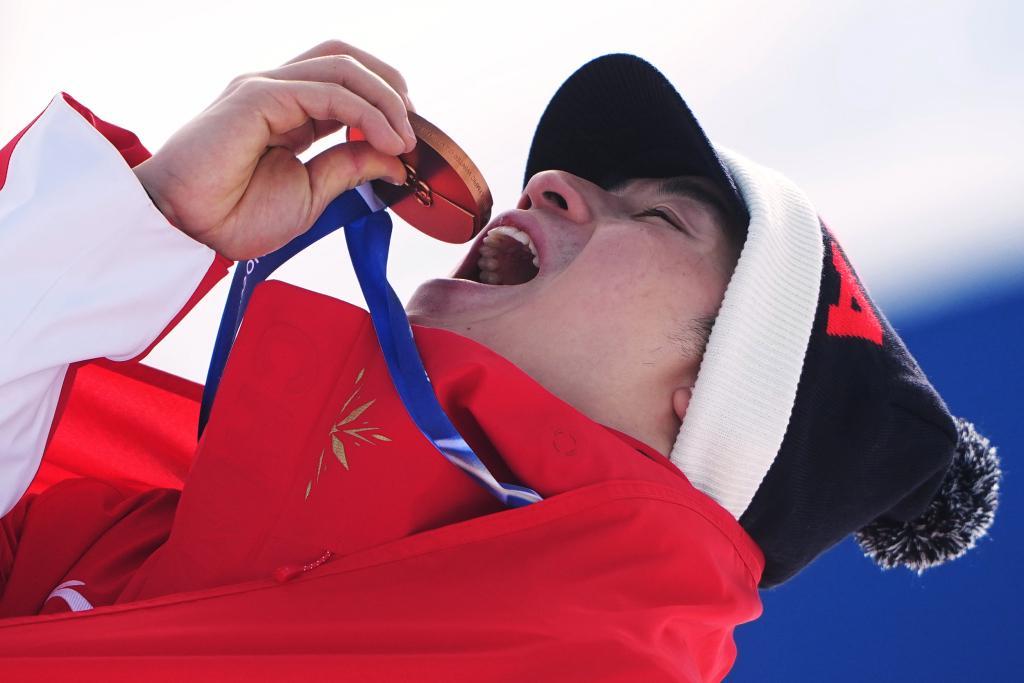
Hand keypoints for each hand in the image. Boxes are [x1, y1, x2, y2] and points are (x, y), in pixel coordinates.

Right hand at [132, 40, 416, 259]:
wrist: (186, 231)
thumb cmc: (234, 216)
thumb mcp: (312, 193)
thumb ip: (350, 166)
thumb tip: (396, 157)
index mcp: (289, 112)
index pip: (345, 84)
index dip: (385, 104)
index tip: (409, 142)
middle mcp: (278, 91)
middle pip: (345, 59)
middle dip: (389, 85)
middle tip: (413, 128)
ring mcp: (266, 88)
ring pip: (341, 66)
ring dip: (385, 99)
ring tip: (404, 138)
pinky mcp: (258, 95)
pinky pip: (327, 91)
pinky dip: (365, 112)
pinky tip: (385, 141)